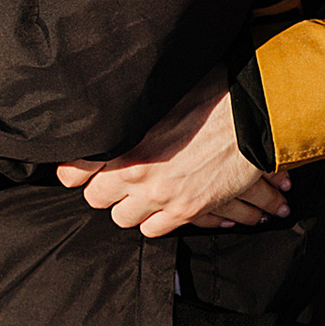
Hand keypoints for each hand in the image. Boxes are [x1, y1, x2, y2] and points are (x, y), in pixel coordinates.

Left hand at [58, 77, 289, 235]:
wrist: (250, 114)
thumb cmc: (207, 95)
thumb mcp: (158, 97)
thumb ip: (129, 111)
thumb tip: (105, 104)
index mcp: (125, 140)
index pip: (76, 171)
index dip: (76, 172)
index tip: (74, 172)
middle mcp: (135, 171)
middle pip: (96, 199)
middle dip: (103, 191)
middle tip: (112, 181)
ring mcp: (160, 194)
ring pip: (123, 219)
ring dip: (129, 208)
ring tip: (138, 196)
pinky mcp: (186, 209)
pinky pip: (154, 230)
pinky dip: (156, 221)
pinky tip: (161, 208)